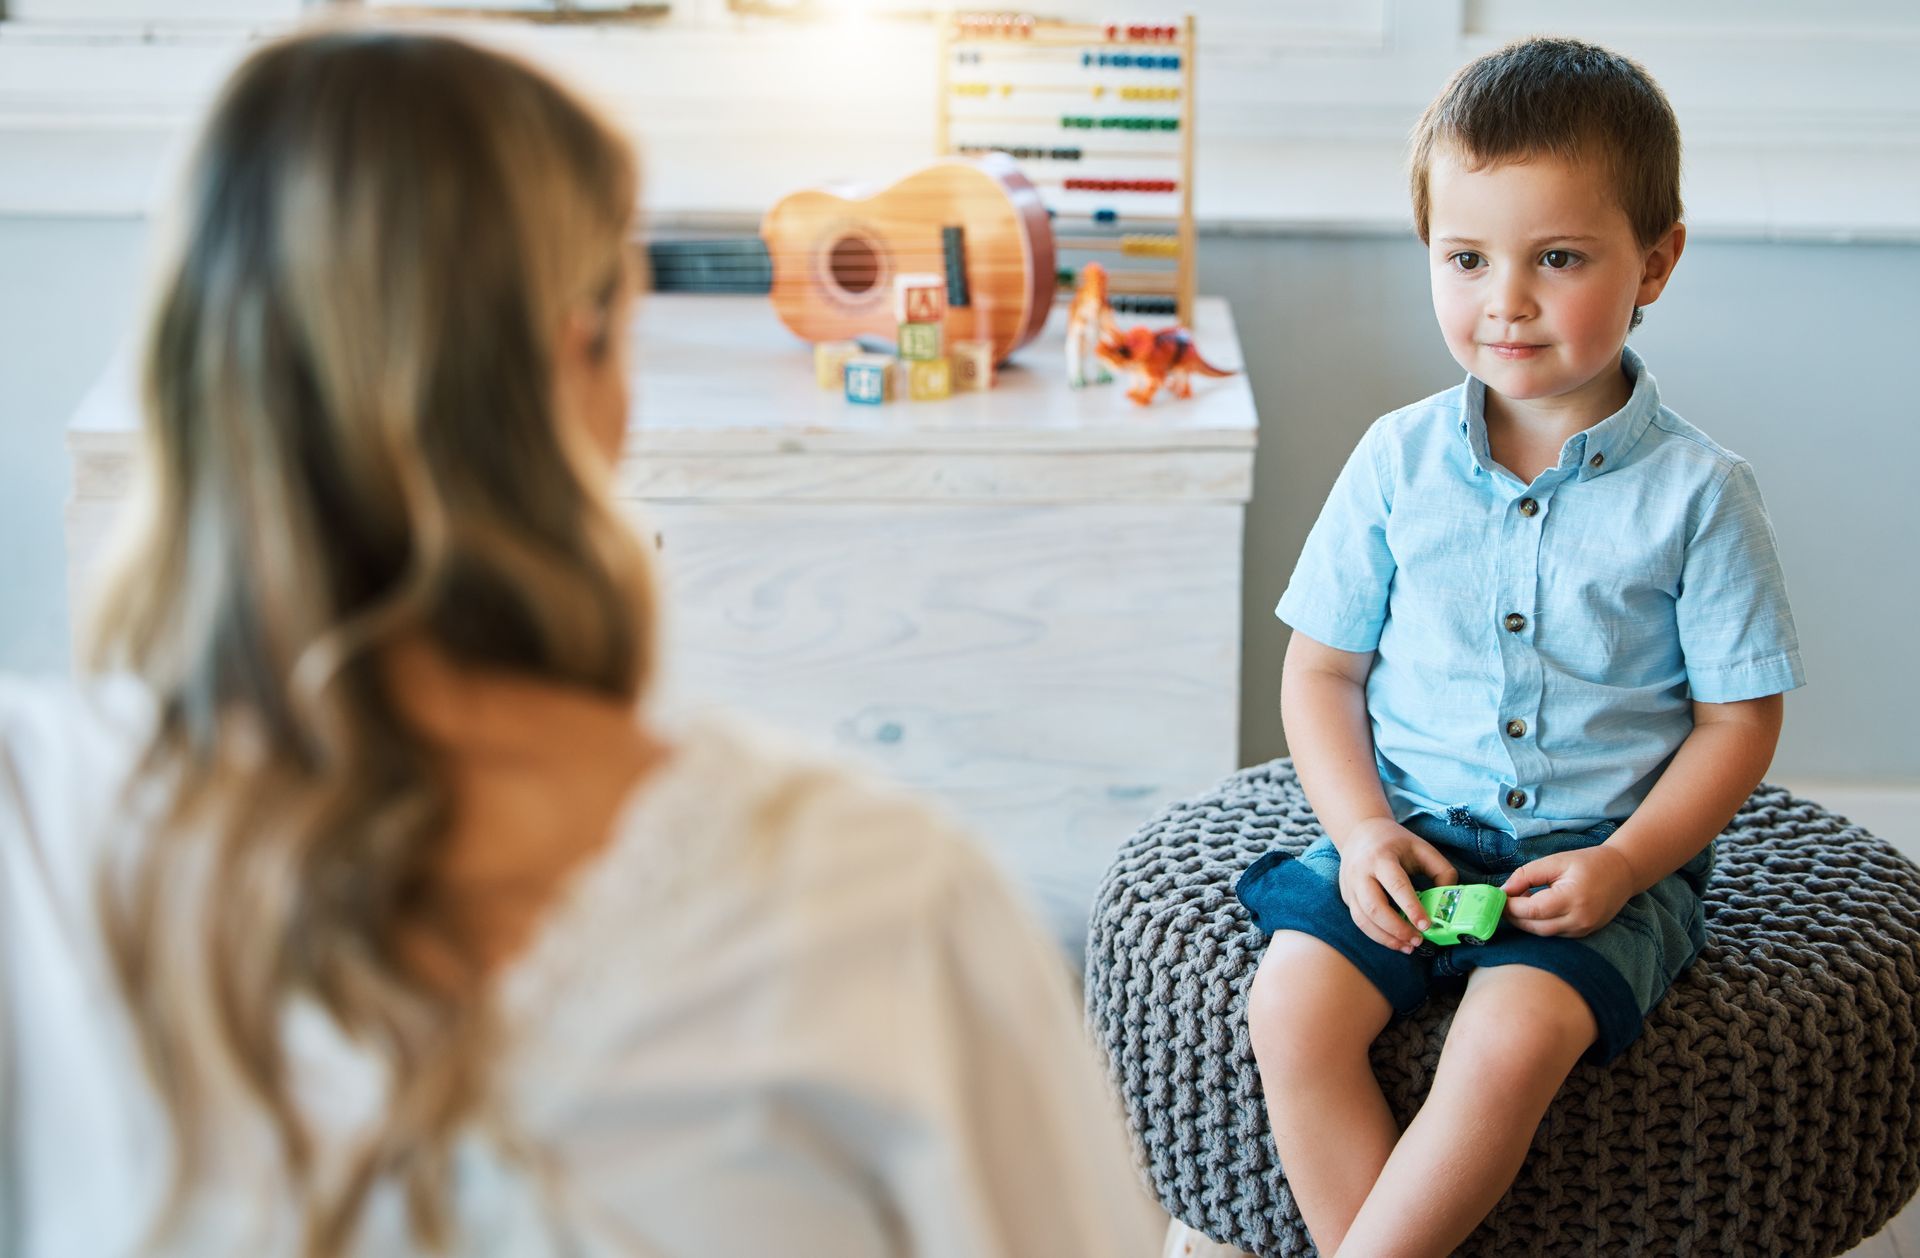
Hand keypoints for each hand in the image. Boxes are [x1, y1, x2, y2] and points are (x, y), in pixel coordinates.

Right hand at [1336, 817, 1458, 953]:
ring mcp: (1350, 886)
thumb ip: (1441, 870)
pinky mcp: (1347, 897)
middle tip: (1418, 940)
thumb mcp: (1422, 848)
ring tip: (1408, 947)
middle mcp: (1361, 872)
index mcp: (1381, 857)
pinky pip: (1360, 921)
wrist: (1360, 832)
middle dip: (1397, 928)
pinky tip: (1396, 941)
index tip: (1426, 925)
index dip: (1411, 907)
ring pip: (1363, 919)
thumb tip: (1449, 899)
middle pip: (1374, 906)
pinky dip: (1377, 936)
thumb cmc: (1396, 843)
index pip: (1396, 885)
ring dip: (1386, 938)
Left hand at [1500, 844, 1637, 937]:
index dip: (1511, 906)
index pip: (1532, 910)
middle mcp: (1579, 919)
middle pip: (1535, 926)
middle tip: (1501, 901)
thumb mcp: (1555, 861)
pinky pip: (1554, 933)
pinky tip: (1534, 909)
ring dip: (1525, 921)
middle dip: (1514, 916)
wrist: (1623, 872)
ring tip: (1518, 902)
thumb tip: (1503, 890)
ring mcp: (1583, 929)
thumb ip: (1527, 875)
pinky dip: (1539, 924)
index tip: (1497, 897)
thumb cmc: (1588, 862)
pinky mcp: (1583, 933)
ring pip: (1543, 933)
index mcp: (1572, 898)